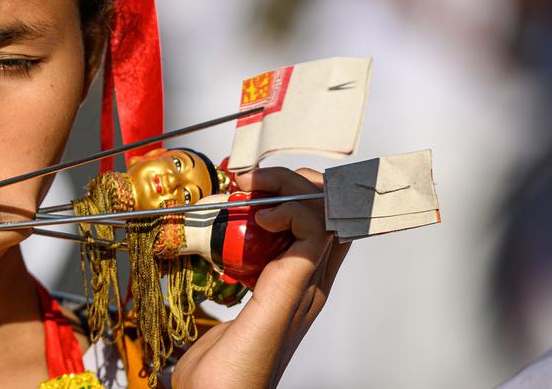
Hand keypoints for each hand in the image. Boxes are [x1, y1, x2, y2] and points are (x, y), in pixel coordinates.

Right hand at [172, 167, 348, 388]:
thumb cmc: (237, 378)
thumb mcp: (268, 322)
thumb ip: (289, 275)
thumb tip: (308, 226)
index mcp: (310, 287)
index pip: (328, 221)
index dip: (299, 197)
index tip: (260, 202)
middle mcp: (299, 281)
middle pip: (314, 214)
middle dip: (287, 185)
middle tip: (249, 182)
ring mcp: (274, 282)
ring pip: (287, 223)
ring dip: (268, 198)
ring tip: (238, 191)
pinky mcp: (249, 288)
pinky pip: (259, 242)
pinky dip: (244, 222)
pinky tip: (222, 223)